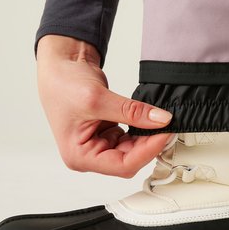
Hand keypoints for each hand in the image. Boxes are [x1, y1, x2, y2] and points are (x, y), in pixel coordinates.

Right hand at [37, 35, 174, 176]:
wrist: (60, 64)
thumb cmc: (62, 83)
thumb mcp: (98, 98)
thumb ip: (131, 112)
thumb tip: (160, 120)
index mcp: (79, 156)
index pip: (122, 165)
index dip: (147, 151)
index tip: (164, 134)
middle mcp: (88, 154)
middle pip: (129, 159)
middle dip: (149, 144)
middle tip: (168, 126)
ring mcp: (98, 143)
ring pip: (132, 149)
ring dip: (147, 136)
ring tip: (161, 120)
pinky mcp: (106, 132)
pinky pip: (130, 136)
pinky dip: (142, 128)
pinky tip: (150, 118)